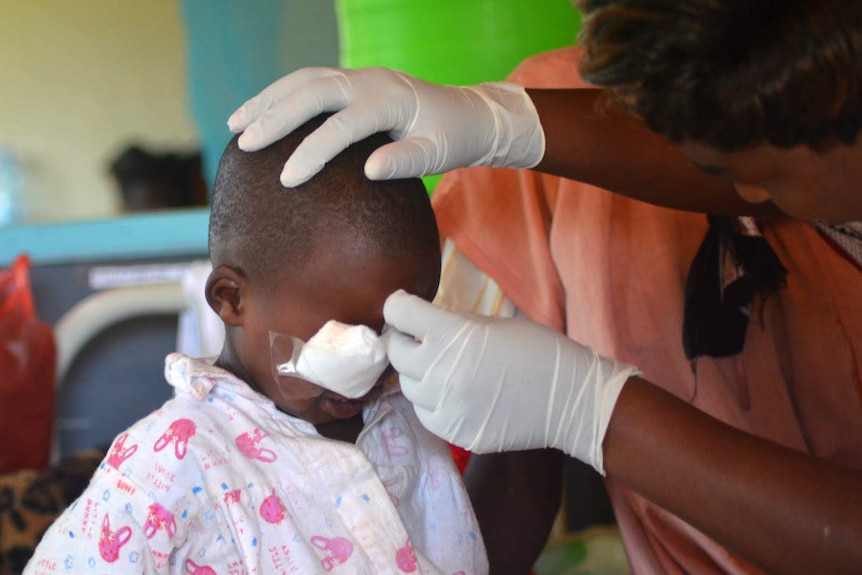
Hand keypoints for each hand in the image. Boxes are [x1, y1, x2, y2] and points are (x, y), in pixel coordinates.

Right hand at [227, 67, 544, 186]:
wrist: (468, 114)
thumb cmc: (453, 139)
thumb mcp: (438, 155)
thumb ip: (406, 161)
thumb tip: (369, 170)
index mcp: (391, 99)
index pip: (343, 125)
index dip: (313, 151)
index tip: (287, 180)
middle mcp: (370, 80)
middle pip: (313, 90)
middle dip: (276, 117)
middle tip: (246, 145)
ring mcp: (359, 76)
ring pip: (304, 80)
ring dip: (268, 100)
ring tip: (236, 126)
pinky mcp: (352, 82)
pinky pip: (309, 82)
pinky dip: (280, 96)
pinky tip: (258, 114)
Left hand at [384, 290, 639, 474]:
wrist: (570, 399)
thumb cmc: (536, 349)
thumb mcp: (490, 324)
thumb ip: (451, 324)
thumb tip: (420, 323)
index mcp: (451, 334)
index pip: (397, 312)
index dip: (398, 306)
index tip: (405, 307)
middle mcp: (440, 370)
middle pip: (395, 351)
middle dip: (403, 340)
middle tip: (418, 338)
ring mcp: (445, 406)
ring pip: (407, 386)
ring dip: (417, 373)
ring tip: (441, 368)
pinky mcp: (454, 432)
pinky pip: (425, 414)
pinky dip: (431, 402)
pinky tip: (452, 394)